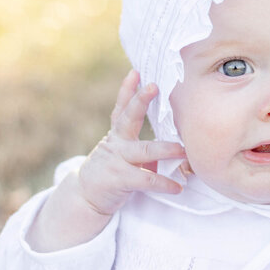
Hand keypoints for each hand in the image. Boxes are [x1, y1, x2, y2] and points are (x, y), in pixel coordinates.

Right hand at [27, 70, 185, 251]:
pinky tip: (177, 187)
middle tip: (153, 86)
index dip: (128, 90)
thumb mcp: (124, 154)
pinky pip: (146, 180)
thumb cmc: (113, 172)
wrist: (86, 197)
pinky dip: (164, 183)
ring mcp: (116, 160)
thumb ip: (144, 146)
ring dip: (166, 150)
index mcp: (117, 135)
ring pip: (144, 151)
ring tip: (183, 150)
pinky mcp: (119, 179)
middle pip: (128, 118)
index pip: (122, 108)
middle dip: (140, 100)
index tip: (136, 72)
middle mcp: (116, 143)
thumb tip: (177, 144)